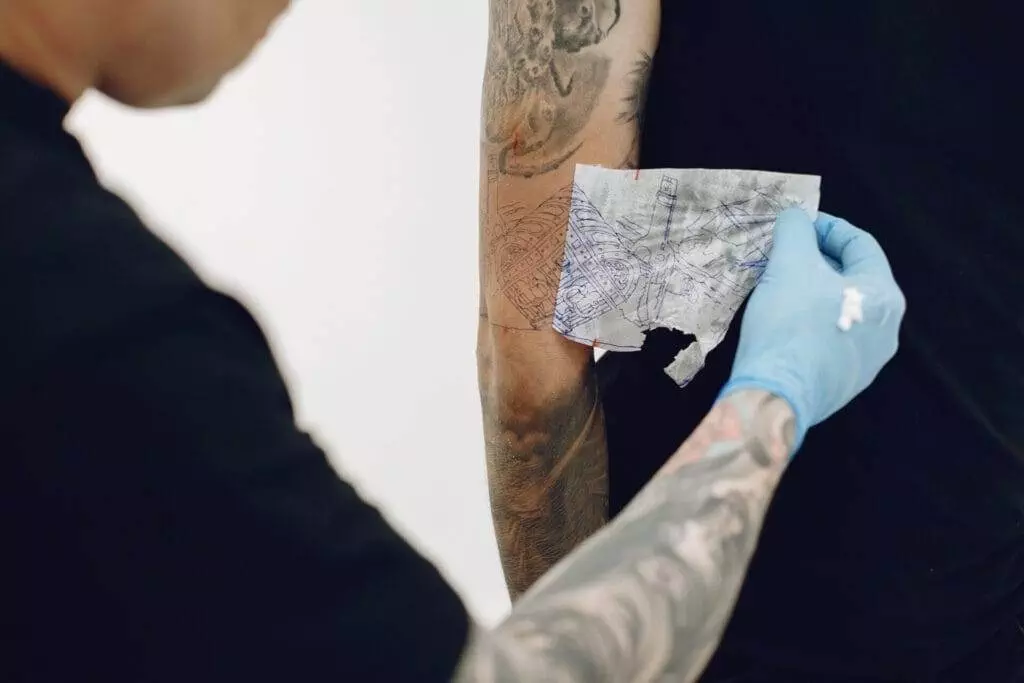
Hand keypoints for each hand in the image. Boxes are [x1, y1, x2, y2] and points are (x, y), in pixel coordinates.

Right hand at [720, 208, 905, 450]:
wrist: (775, 395)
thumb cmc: (790, 323)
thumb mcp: (789, 264)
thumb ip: (796, 231)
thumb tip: (796, 217)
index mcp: (884, 297)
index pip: (861, 245)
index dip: (827, 227)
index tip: (798, 222)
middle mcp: (886, 330)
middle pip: (853, 279)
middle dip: (818, 260)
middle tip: (785, 253)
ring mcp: (867, 362)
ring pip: (841, 311)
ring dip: (813, 292)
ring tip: (780, 285)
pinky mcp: (842, 384)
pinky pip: (829, 341)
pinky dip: (810, 323)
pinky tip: (783, 322)